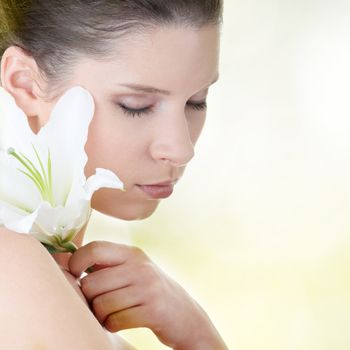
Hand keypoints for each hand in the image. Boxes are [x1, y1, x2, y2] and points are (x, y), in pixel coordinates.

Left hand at [68, 241, 227, 349]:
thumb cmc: (150, 292)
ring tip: (112, 313)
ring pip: (100, 304)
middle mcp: (140, 266)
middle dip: (89, 298)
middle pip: (91, 283)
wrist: (185, 315)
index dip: (77, 262)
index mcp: (132, 253)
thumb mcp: (134, 270)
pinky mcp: (152, 310)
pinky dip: (111, 325)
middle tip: (98, 302)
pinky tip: (121, 321)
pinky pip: (114, 320)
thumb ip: (107, 265)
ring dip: (101, 315)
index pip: (95, 248)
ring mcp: (148, 287)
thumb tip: (65, 262)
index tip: (77, 276)